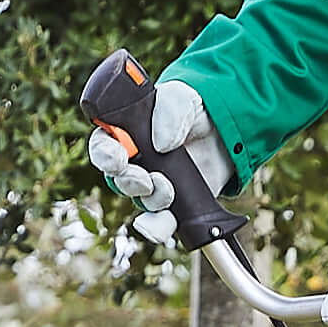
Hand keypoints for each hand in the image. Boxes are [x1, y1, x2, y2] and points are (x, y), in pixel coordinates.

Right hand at [81, 72, 229, 243]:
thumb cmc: (193, 110)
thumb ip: (170, 112)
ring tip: (168, 189)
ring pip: (138, 201)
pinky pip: (159, 223)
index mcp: (125, 133)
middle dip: (128, 181)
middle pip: (116, 179)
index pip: (102, 146)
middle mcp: (134, 162)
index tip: (118, 159)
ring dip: (150, 199)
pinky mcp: (173, 204)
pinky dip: (157, 227)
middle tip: (144, 179)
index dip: (105, 155)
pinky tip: (162, 225)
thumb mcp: (182, 98)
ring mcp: (152, 185)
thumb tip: (162, 144)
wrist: (225, 131)